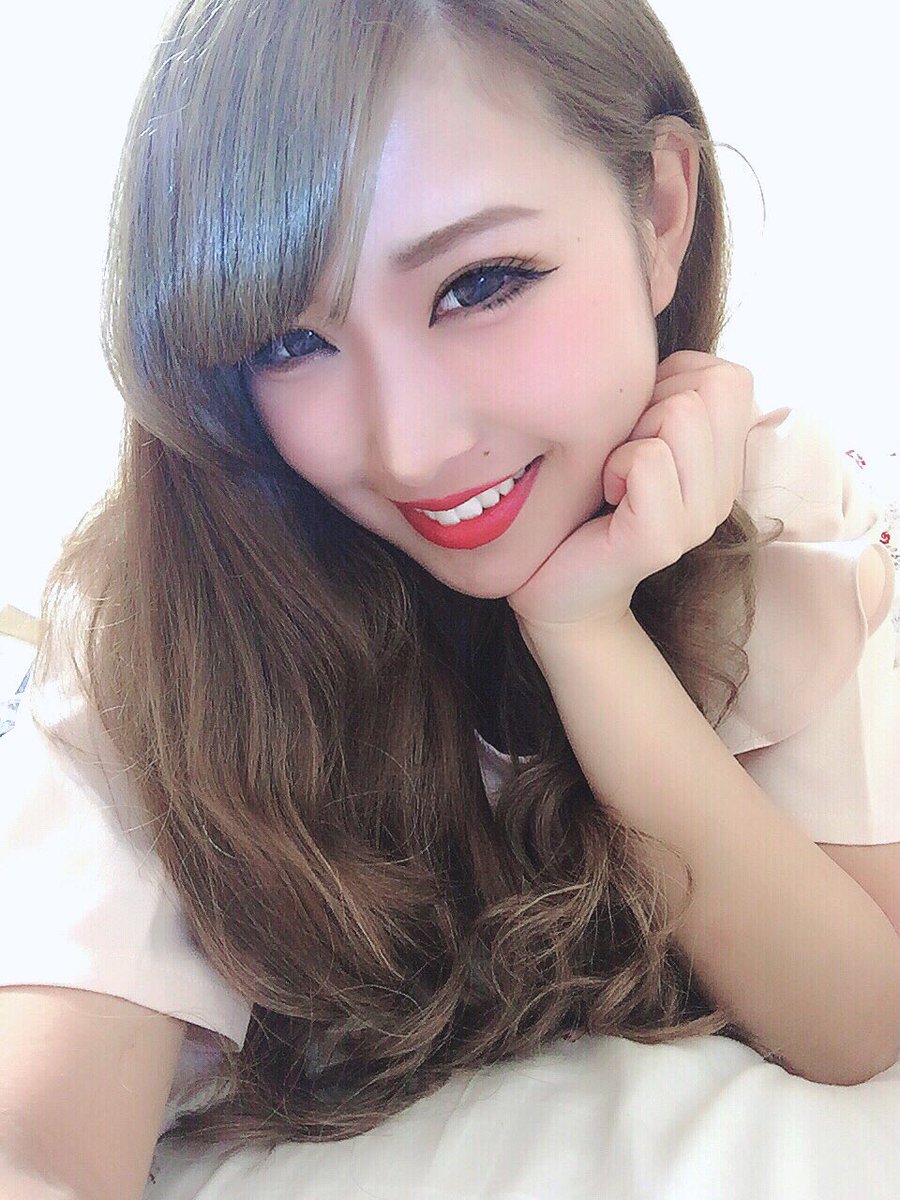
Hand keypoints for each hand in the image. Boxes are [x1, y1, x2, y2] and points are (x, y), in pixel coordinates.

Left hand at [506, 351, 756, 641]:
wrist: (554, 586)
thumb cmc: (584, 500)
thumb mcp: (628, 434)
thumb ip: (659, 394)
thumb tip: (652, 345)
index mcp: (725, 460)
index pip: (730, 376)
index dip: (672, 383)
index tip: (637, 426)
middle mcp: (724, 489)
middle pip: (711, 387)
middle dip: (651, 404)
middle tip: (621, 451)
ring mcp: (700, 517)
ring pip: (681, 416)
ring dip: (630, 436)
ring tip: (612, 475)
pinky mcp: (662, 540)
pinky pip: (648, 461)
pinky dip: (614, 467)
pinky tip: (605, 497)